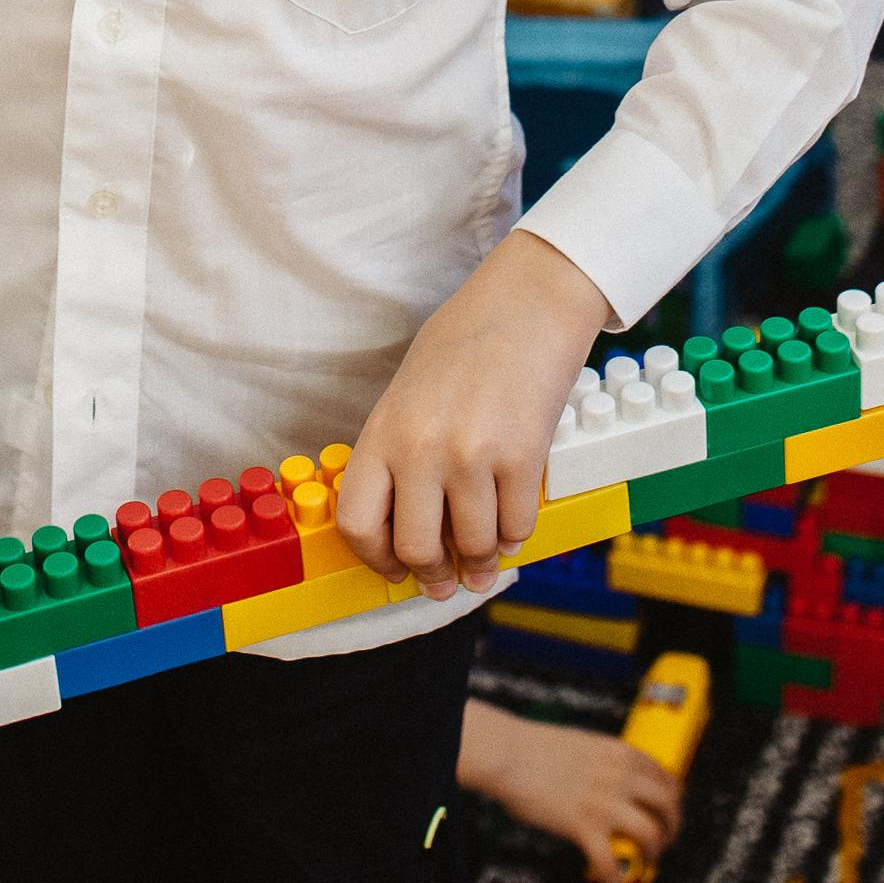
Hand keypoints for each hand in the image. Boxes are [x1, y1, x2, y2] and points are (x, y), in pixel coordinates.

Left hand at [340, 229, 605, 602]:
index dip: (376, 559)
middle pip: (416, 550)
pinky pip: (516, 527)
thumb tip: (408, 525)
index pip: (357, 523)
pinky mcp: (521, 458)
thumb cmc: (465, 343)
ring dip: (481, 562)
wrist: (526, 303)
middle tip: (446, 579)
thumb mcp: (408, 395)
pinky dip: (516, 536)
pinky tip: (513, 527)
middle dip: (434, 574)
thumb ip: (401, 456)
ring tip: (485, 559)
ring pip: (473, 547)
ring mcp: (471, 456)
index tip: (395, 568)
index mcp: (383, 432)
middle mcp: (420, 449)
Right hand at [459, 704, 681, 882]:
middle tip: (664, 839)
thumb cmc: (536, 748)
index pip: (666, 777)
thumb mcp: (585, 745)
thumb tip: (615, 783)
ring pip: (651, 833)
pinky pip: (611, 863)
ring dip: (654, 851)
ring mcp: (604, 803)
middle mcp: (620, 776)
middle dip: (672, 827)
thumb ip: (606, 763)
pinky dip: (616, 881)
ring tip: (646, 860)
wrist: (509, 755)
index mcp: (620, 753)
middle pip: (668, 805)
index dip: (672, 799)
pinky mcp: (584, 827)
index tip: (667, 811)